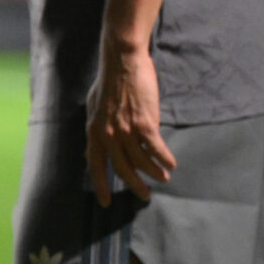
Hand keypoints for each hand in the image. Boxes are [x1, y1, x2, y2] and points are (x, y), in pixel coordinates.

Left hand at [86, 44, 175, 204]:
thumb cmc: (109, 81)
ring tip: (163, 177)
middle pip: (122, 169)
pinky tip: (171, 164)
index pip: (94, 164)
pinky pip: (156, 150)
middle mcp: (107, 134)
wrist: (122, 61)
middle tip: (144, 195)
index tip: (106, 202)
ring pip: (142, 162)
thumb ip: (98, 127)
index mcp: (92, 130)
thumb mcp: (95, 106)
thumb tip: (102, 144)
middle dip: (135, 185)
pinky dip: (165, 159)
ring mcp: (125, 130)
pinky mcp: (144, 124)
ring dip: (154, 173)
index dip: (100, 185)